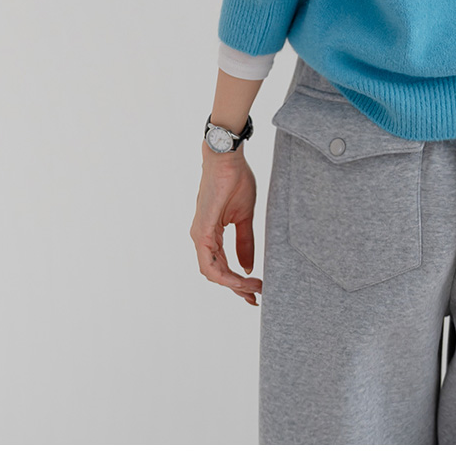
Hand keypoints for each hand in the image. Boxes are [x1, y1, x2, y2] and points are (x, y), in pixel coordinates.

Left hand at [190, 149, 259, 305]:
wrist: (227, 157)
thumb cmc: (235, 180)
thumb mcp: (244, 217)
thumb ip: (245, 243)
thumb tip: (248, 269)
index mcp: (210, 234)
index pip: (221, 267)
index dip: (237, 282)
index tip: (256, 290)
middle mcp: (202, 237)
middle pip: (216, 274)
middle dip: (236, 288)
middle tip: (255, 298)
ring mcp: (200, 235)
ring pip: (213, 273)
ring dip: (234, 284)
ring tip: (254, 289)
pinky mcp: (202, 231)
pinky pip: (211, 263)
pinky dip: (227, 275)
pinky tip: (243, 279)